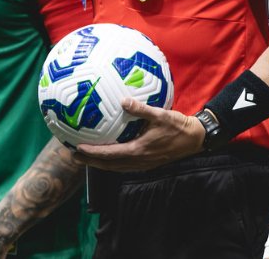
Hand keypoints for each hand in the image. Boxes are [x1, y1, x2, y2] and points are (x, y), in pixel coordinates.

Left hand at [72, 98, 203, 170]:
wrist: (194, 139)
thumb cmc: (178, 126)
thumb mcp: (160, 114)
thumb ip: (141, 108)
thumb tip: (123, 101)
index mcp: (138, 150)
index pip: (109, 155)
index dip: (92, 154)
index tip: (77, 150)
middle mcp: (138, 161)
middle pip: (108, 165)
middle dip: (90, 162)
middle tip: (73, 156)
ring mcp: (143, 164)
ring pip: (116, 168)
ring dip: (100, 164)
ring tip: (87, 158)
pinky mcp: (148, 163)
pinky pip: (125, 166)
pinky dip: (113, 163)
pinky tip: (109, 155)